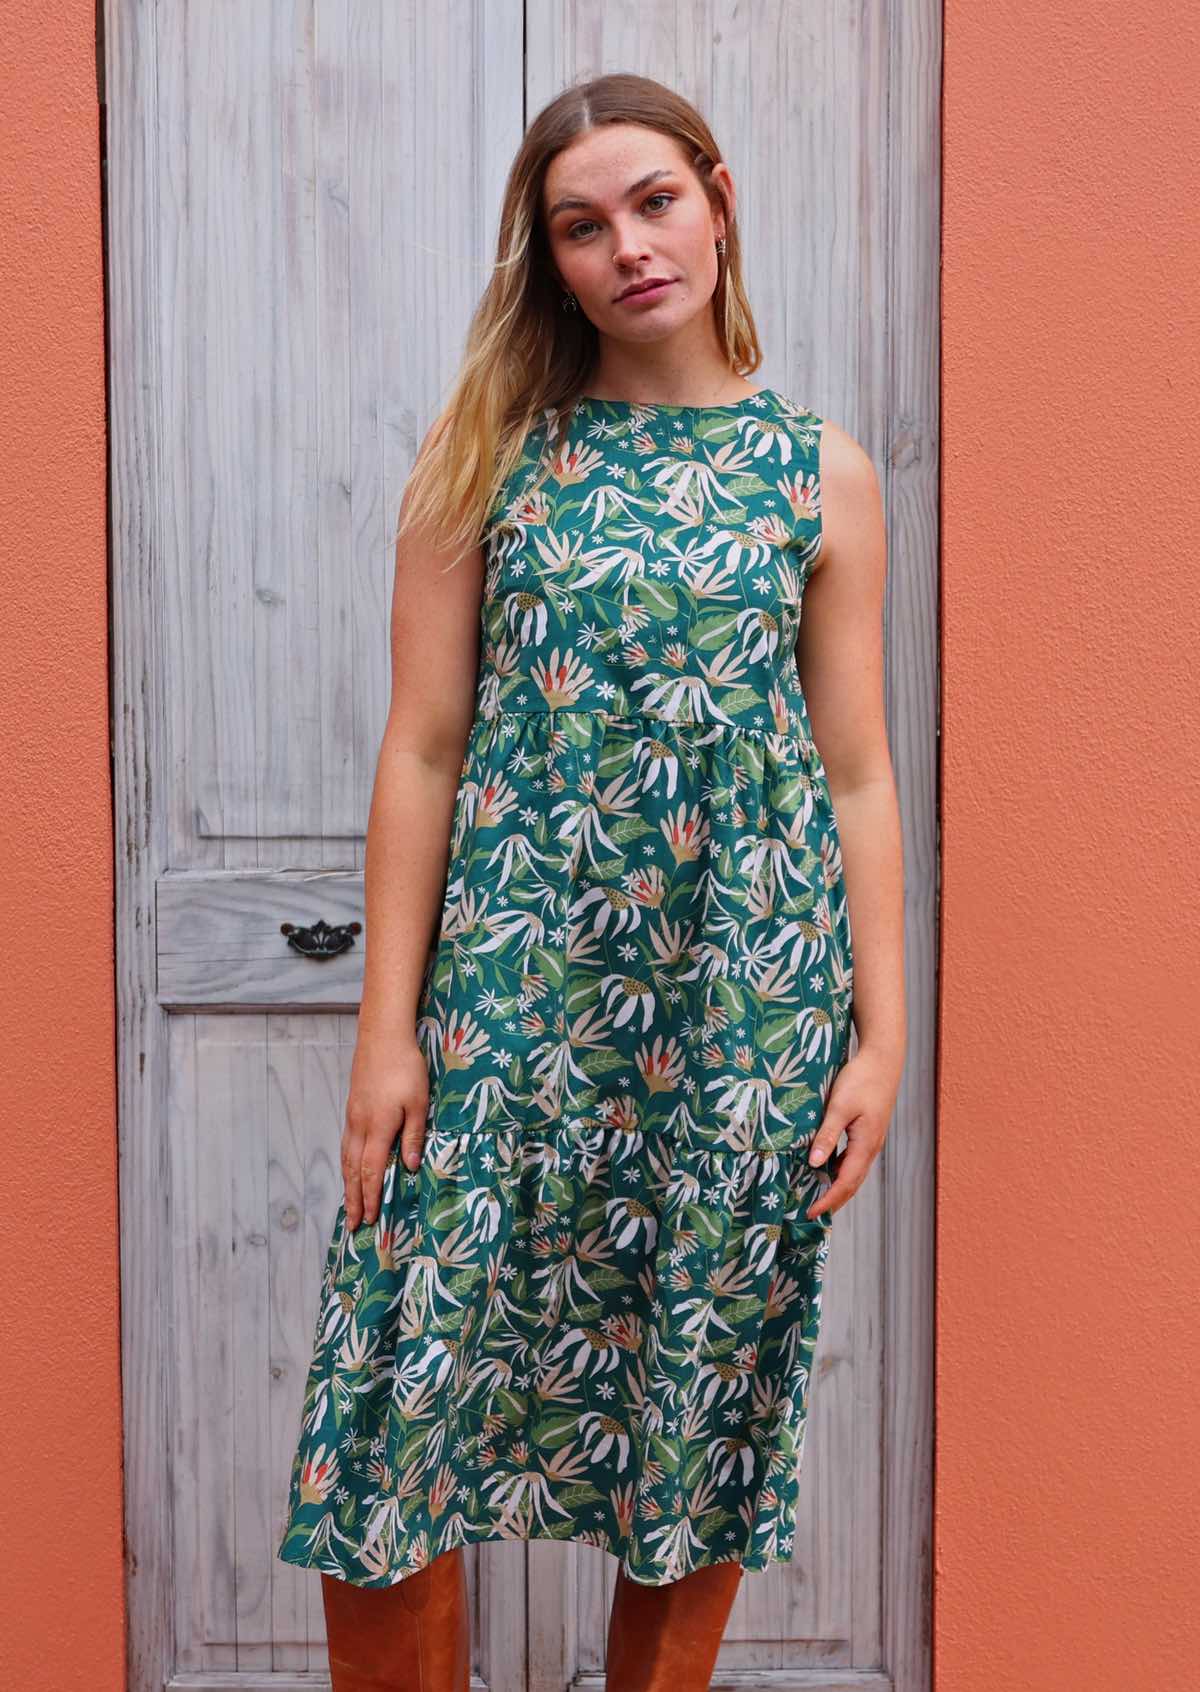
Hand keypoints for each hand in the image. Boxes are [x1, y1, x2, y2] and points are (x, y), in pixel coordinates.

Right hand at [341, 1033, 430, 1230]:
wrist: (382, 1037)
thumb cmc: (406, 1068)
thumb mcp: (419, 1102)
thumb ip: (413, 1136)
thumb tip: (409, 1168)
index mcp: (379, 1128)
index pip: (372, 1171)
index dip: (371, 1197)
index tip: (370, 1218)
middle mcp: (360, 1126)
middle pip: (354, 1170)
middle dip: (354, 1199)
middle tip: (353, 1224)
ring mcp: (353, 1117)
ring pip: (347, 1158)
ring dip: (348, 1184)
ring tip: (349, 1204)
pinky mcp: (352, 1107)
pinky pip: (346, 1144)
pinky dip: (347, 1164)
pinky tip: (350, 1168)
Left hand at [804, 1044, 901, 1219]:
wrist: (883, 1060)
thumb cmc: (861, 1080)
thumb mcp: (839, 1106)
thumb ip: (827, 1135)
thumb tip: (813, 1164)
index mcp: (865, 1145)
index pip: (845, 1183)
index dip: (828, 1200)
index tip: (811, 1213)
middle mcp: (871, 1148)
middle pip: (852, 1184)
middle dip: (833, 1201)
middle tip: (812, 1213)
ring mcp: (871, 1141)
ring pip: (853, 1173)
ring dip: (837, 1188)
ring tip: (818, 1197)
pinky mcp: (868, 1132)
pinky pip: (853, 1160)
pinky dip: (840, 1171)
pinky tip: (826, 1169)